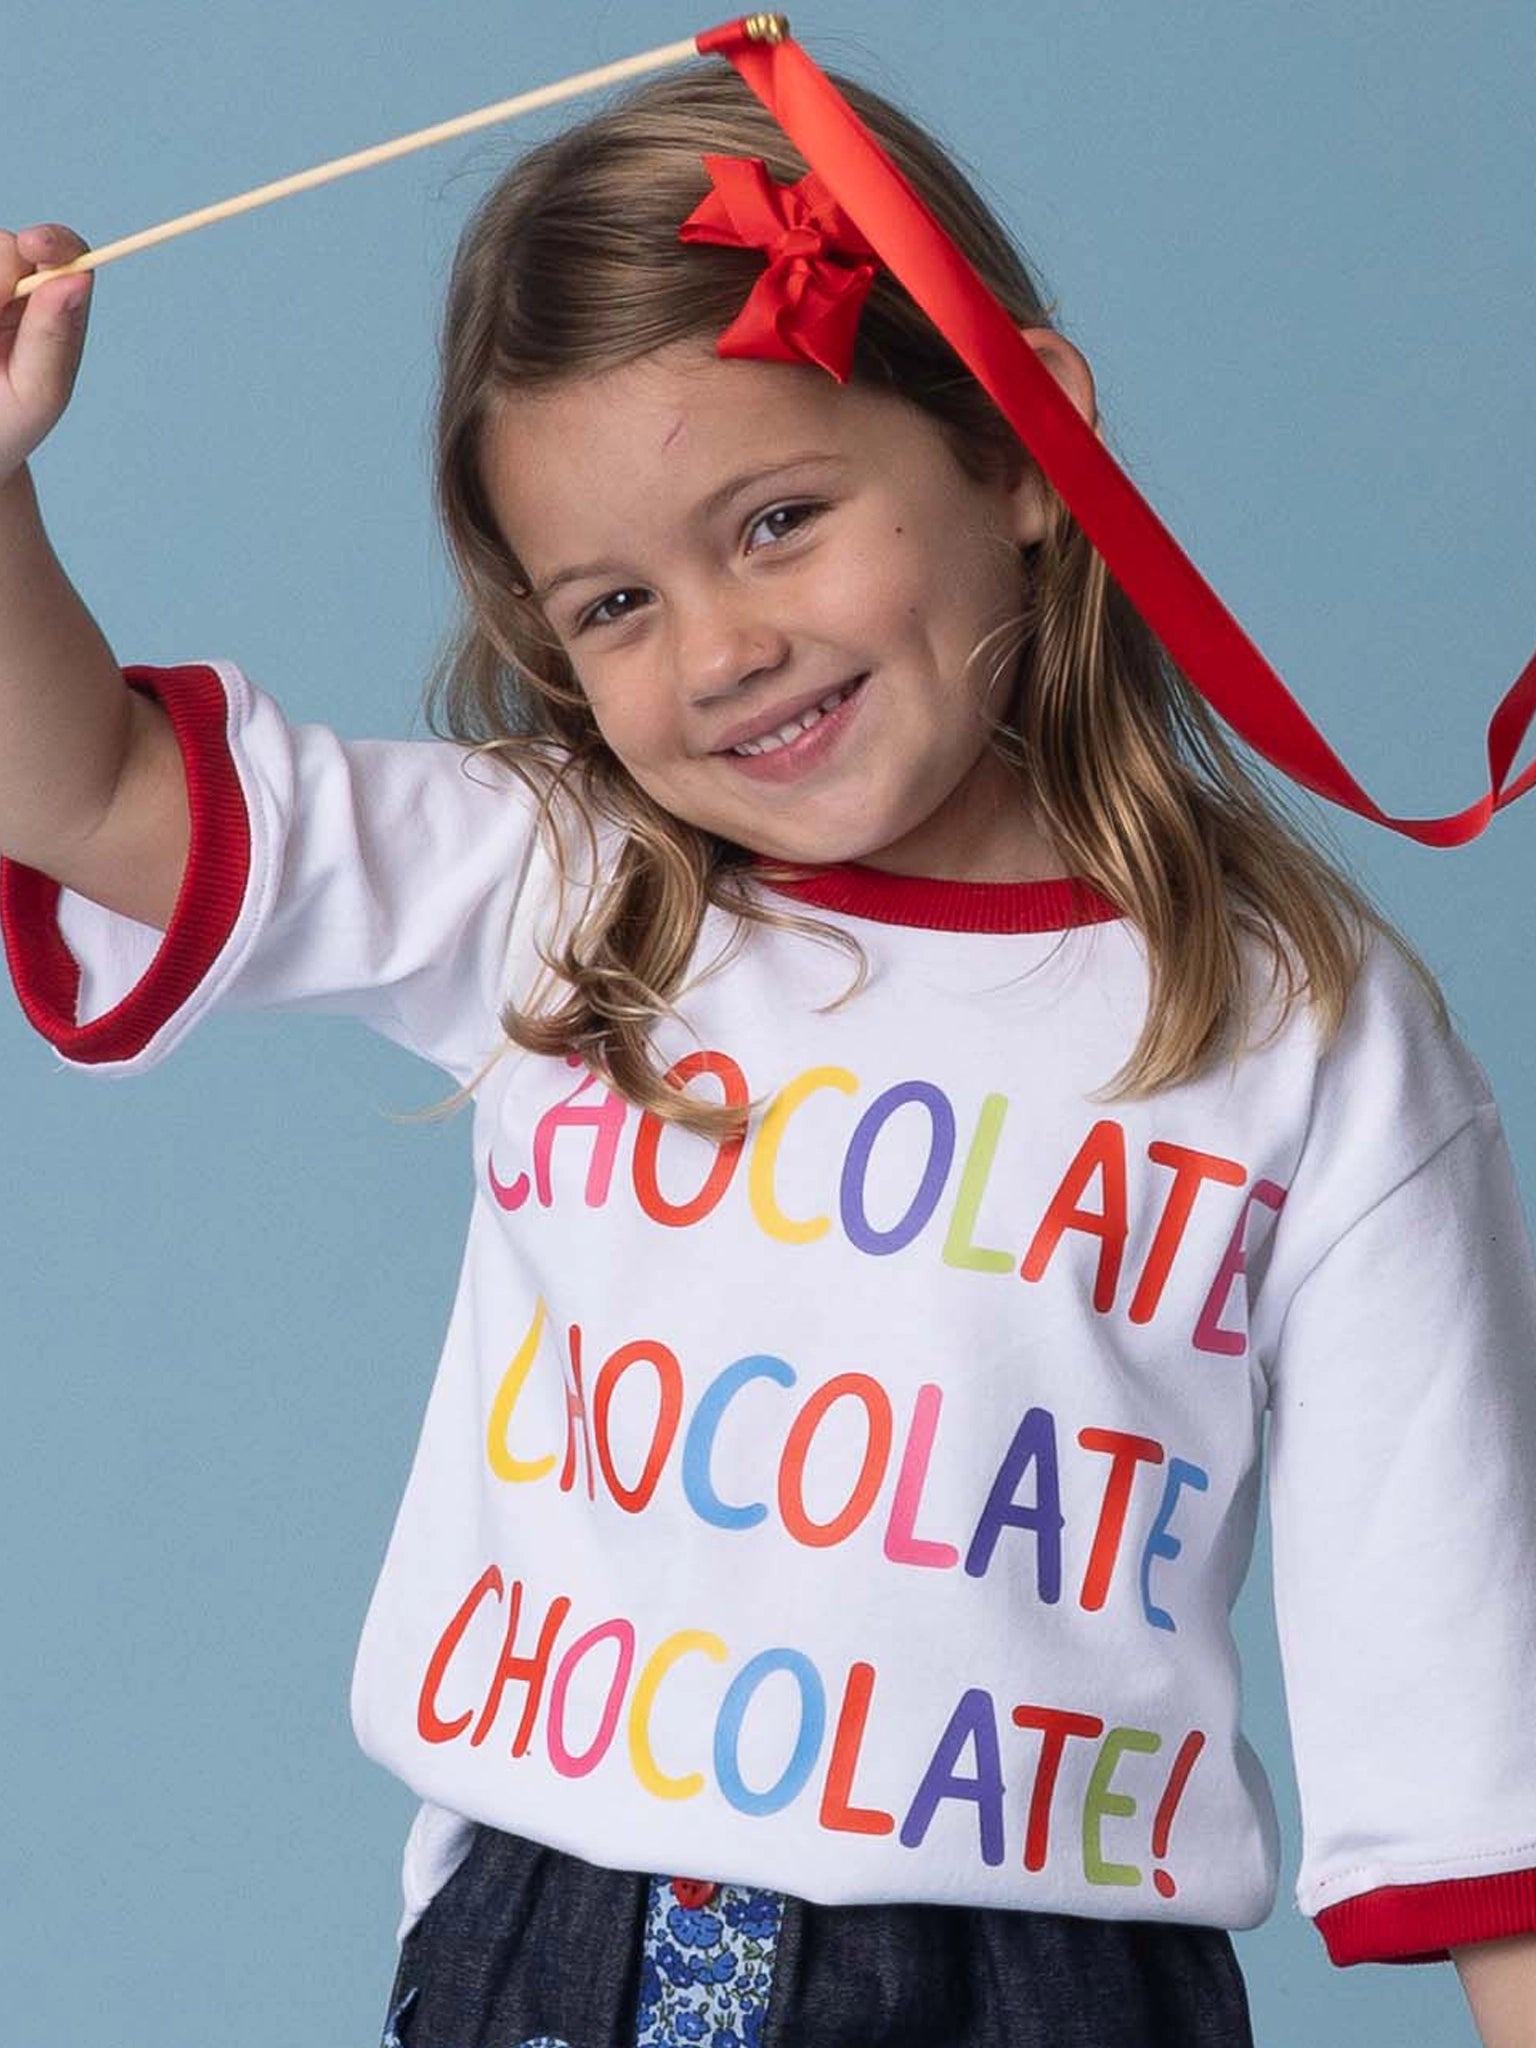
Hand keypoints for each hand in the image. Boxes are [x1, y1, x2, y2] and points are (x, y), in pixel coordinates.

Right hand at [0, 224, 92, 482]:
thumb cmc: (7, 423)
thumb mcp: (36, 391)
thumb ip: (52, 337)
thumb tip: (75, 279)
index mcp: (55, 309)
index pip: (68, 256)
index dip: (55, 242)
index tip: (34, 245)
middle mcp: (18, 287)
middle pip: (8, 245)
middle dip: (0, 276)